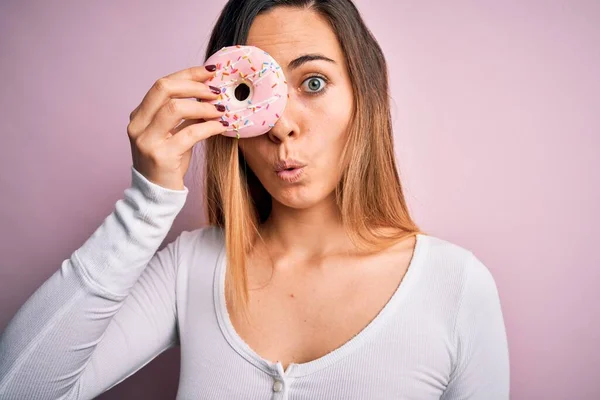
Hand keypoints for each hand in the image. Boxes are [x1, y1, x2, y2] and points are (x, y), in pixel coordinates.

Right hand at [127, 65, 227, 190]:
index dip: (188, 74)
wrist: (155, 195)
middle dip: (195, 86)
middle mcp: (138, 124)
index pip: (162, 84)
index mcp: (139, 115)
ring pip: (175, 108)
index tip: (210, 72)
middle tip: (217, 91)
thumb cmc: (167, 163)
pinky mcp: (161, 156)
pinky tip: (221, 126)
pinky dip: (210, 127)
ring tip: (221, 110)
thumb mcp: (173, 134)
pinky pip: (190, 133)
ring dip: (203, 106)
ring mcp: (147, 140)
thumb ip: (185, 115)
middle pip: (164, 88)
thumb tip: (211, 94)